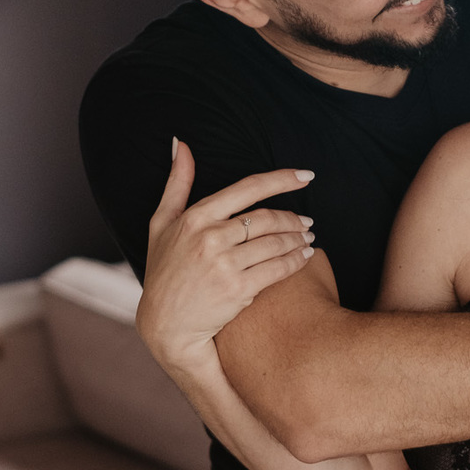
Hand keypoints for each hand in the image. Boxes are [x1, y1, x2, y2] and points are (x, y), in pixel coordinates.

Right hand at [136, 141, 315, 367]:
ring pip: (275, 243)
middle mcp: (209, 237)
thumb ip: (176, 184)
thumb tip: (183, 144)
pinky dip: (296, 261)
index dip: (282, 180)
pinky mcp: (237, 289)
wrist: (165, 325)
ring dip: (299, 239)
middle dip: (293, 219)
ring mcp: (224, 264)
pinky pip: (277, 269)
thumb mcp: (160, 224)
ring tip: (309, 238)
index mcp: (195, 217)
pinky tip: (305, 257)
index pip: (248, 189)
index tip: (306, 176)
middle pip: (267, 218)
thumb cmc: (164, 272)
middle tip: (308, 221)